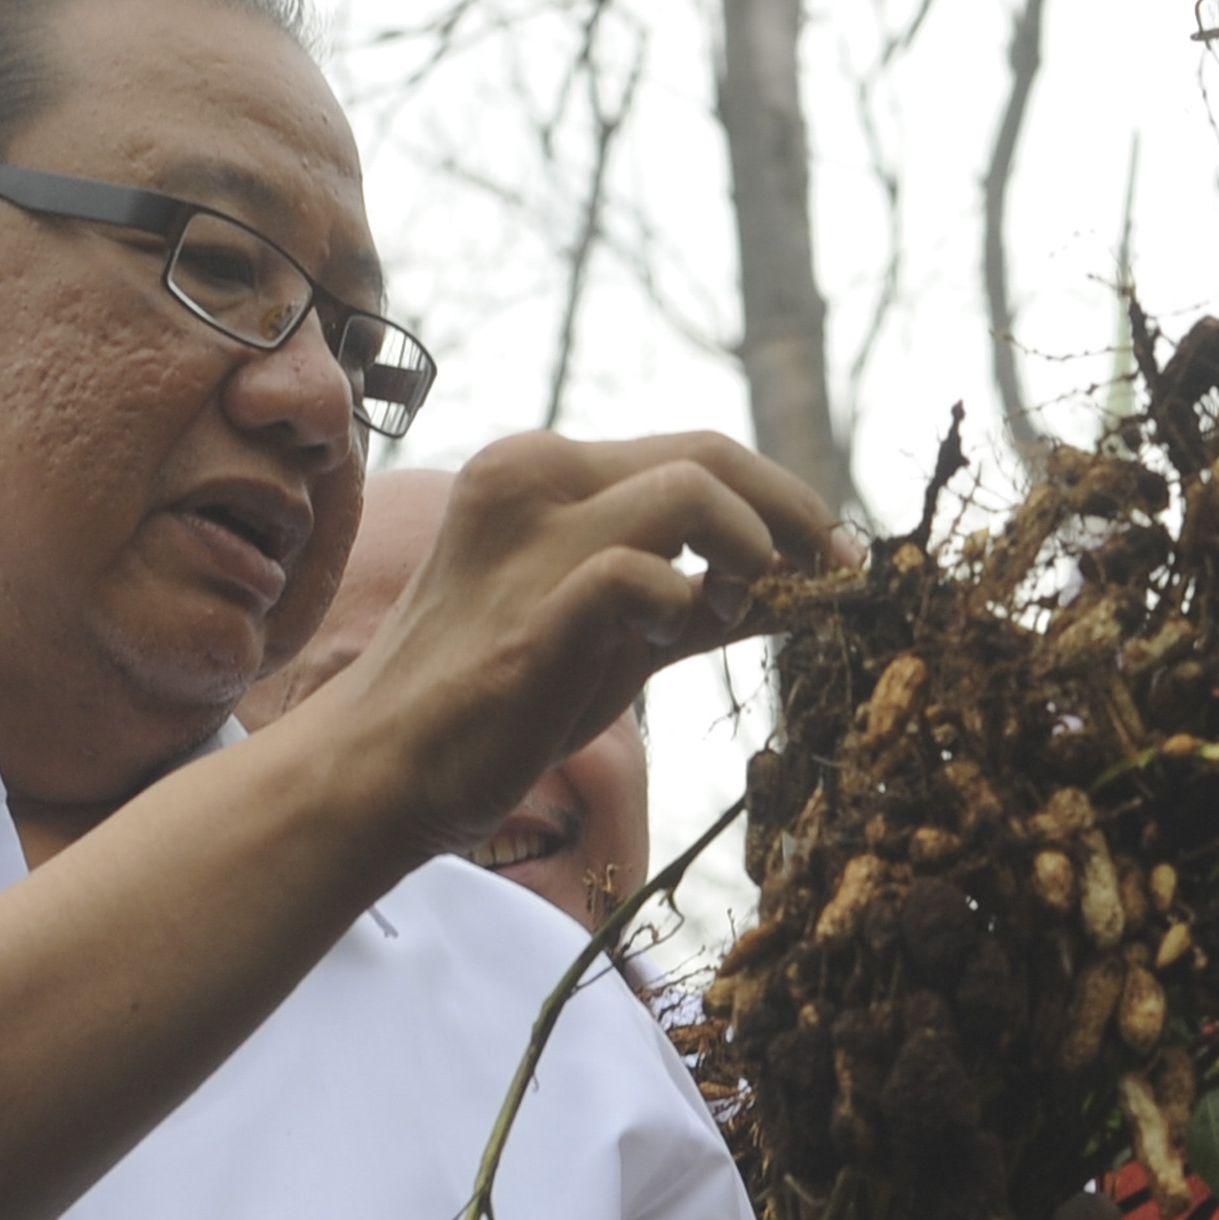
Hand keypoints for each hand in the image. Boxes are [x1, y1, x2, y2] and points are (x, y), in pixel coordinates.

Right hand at [289, 430, 841, 860]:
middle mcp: (532, 481)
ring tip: (754, 606)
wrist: (382, 768)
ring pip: (689, 489)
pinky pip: (640, 574)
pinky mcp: (532, 617)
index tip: (836, 554)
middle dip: (793, 512)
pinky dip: (688, 601)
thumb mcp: (612, 629)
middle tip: (836, 573)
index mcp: (545, 471)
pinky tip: (678, 636)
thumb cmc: (496, 697)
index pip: (697, 451)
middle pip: (708, 454)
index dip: (784, 497)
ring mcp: (528, 544)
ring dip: (753, 547)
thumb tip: (806, 585)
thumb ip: (698, 596)